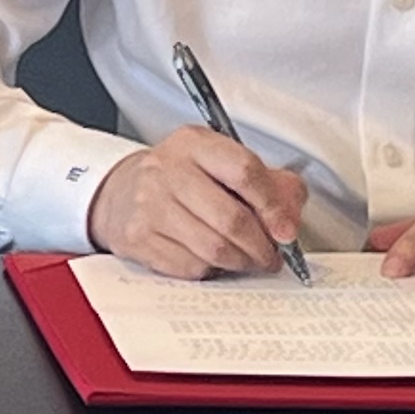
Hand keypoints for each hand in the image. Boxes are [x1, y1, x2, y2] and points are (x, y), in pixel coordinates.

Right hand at [88, 127, 311, 279]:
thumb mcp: (223, 163)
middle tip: (272, 255)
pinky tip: (214, 260)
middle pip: (231, 218)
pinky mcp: (139, 238)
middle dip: (261, 246)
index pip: (244, 171)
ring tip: (249, 260)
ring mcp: (149, 205)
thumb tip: (291, 215)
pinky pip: (191, 267)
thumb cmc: (182, 178)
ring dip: (241, 262)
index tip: (287, 231)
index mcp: (195, 143)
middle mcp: (168, 170)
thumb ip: (269, 182)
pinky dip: (212, 270)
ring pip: (213, 248)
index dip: (273, 206)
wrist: (123, 191)